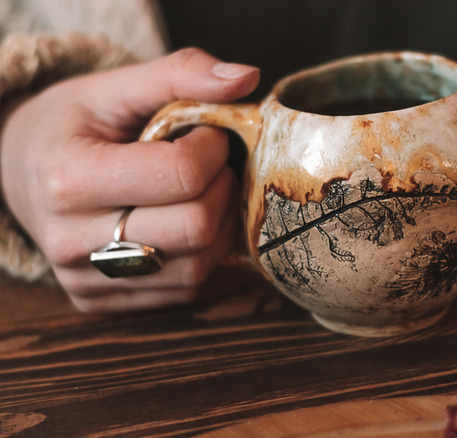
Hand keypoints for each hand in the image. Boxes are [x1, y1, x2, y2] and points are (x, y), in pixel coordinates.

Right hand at [0, 48, 259, 311]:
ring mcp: (85, 280)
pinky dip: (203, 254)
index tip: (205, 132)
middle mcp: (70, 241)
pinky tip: (188, 221)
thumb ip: (181, 73)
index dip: (213, 147)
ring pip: (199, 266)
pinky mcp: (102, 303)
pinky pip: (184, 288)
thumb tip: (249, 77)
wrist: (19, 169)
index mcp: (68, 178)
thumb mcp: (115, 86)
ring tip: (202, 192)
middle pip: (197, 226)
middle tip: (211, 164)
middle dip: (221, 186)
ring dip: (220, 223)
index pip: (183, 174)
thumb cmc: (71, 124)